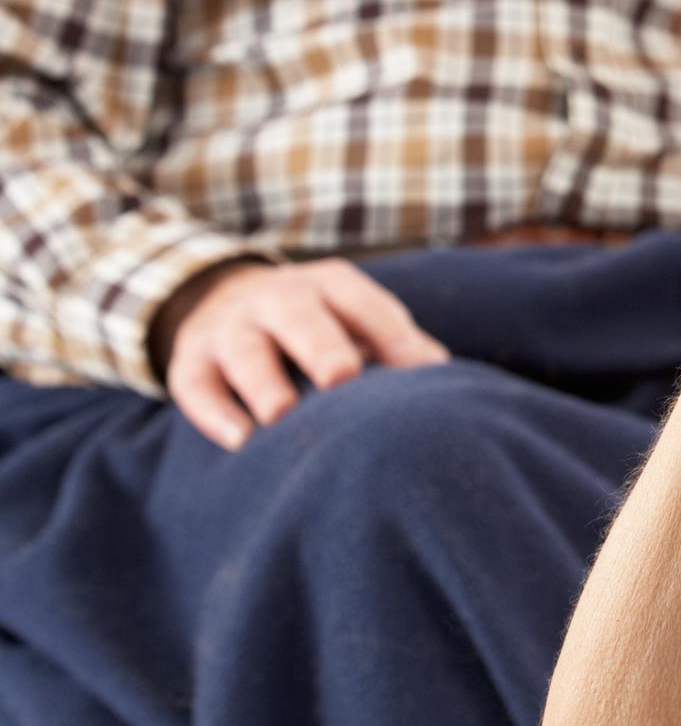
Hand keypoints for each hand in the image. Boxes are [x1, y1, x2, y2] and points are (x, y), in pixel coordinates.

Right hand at [152, 258, 449, 451]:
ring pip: (245, 349)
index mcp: (329, 285)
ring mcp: (231, 327)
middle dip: (320, 344)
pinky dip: (214, 411)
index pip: (362, 301)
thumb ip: (397, 345)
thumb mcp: (355, 320)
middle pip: (298, 315)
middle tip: (341, 379)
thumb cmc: (317, 326)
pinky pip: (196, 383)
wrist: (221, 300)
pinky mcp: (191, 360)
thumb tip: (443, 380)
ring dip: (263, 381)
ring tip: (281, 415)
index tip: (421, 372)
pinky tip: (239, 440)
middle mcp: (278, 298)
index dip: (391, 334)